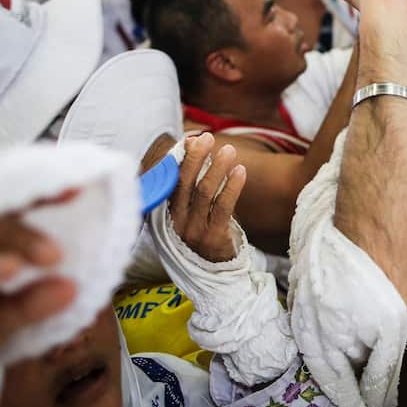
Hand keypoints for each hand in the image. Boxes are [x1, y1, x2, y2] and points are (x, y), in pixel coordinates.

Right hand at [168, 133, 245, 262]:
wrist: (215, 268)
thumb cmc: (203, 227)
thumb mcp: (192, 204)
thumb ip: (191, 175)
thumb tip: (191, 141)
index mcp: (167, 211)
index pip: (171, 180)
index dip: (182, 158)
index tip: (193, 138)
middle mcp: (176, 221)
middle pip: (184, 184)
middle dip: (196, 158)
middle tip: (208, 138)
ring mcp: (194, 231)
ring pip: (205, 193)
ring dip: (217, 169)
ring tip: (229, 150)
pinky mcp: (213, 238)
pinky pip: (223, 208)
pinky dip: (232, 187)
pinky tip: (240, 171)